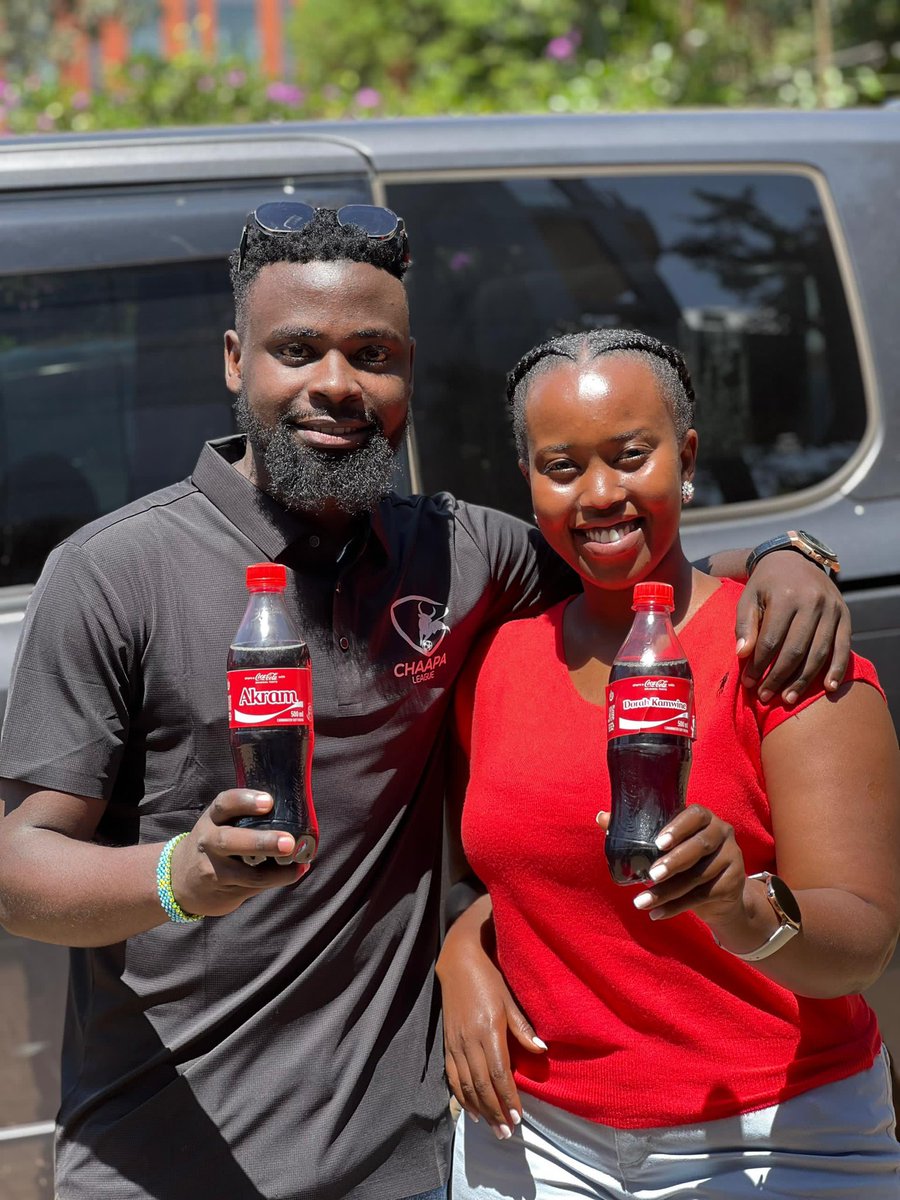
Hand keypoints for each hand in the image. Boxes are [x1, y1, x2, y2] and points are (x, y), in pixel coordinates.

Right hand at [169, 789, 308, 917]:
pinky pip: (254, 887)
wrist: (179, 880)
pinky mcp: (224, 892)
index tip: (269, 801)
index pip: (224, 804)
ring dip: (278, 871)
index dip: (245, 801)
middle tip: (288, 842)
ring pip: (247, 874)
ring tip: (300, 862)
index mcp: (211, 820)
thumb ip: (244, 816)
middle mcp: (209, 843)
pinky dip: (278, 880)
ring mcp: (215, 871)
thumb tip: (293, 810)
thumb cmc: (212, 843)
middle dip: (261, 842)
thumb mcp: (218, 823)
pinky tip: (295, 872)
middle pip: (231, 841)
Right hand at [436, 899, 545, 1138]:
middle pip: (481, 1085)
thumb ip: (523, 1027)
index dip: (507, 1098)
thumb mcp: (510, 998)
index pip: (498, 1073)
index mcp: (488, 1030)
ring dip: (479, 1109)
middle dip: (495, 1111)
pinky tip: (469, 1110)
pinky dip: (460, 1096)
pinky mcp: (447, 1042)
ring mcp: (456, 1042)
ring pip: (465, 1084)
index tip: (518, 1118)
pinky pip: (452, 1076)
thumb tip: (541, 1051)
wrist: (458, 961)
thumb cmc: (489, 977)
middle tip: (507, 1133)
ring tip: (492, 1128)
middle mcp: (469, 1040)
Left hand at [596, 807, 745, 925]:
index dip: (677, 827)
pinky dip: (676, 907)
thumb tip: (601, 818)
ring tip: (641, 902)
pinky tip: (656, 914)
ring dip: (668, 892)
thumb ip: (637, 830)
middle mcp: (722, 833)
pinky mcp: (734, 883)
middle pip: (699, 846)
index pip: (694, 815)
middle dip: (673, 862)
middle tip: (650, 875)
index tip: (658, 843)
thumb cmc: (683, 859)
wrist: (719, 893)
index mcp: (703, 817)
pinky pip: (702, 896)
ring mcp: (732, 858)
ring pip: (698, 876)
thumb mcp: (665, 844)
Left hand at [735, 552, 849, 702]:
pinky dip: (836, 669)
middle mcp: (812, 602)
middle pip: (796, 649)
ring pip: (819, 652)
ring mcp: (832, 609)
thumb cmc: (766, 584)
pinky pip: (843, 647)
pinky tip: (828, 688)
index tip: (748, 683)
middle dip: (779, 677)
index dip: (759, 665)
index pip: (771, 640)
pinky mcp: (845, 615)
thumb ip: (745, 625)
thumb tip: (742, 655)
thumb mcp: (749, 597)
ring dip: (804, 680)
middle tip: (765, 696)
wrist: (794, 559)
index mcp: (785, 596)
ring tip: (789, 699)